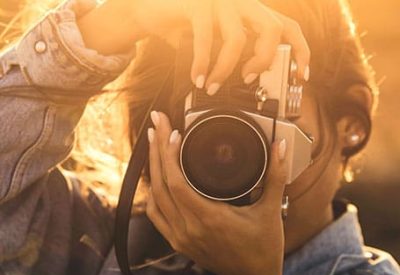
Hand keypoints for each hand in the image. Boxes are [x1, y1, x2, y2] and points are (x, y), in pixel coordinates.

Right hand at [79, 0, 309, 92]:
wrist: (151, 11)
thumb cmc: (185, 29)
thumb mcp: (215, 43)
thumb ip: (233, 55)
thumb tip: (247, 83)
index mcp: (249, 12)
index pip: (287, 26)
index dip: (301, 50)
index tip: (303, 76)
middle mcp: (240, 2)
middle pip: (272, 28)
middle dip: (264, 60)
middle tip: (249, 79)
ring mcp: (219, 0)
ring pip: (237, 39)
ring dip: (224, 71)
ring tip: (211, 87)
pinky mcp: (197, 4)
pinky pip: (206, 39)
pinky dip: (202, 63)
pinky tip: (197, 78)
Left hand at [146, 112, 287, 274]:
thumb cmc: (263, 248)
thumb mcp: (270, 211)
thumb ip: (275, 176)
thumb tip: (279, 148)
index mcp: (209, 219)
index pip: (176, 182)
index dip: (170, 154)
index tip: (173, 131)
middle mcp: (189, 229)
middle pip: (160, 184)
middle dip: (156, 150)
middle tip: (157, 124)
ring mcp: (180, 237)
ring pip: (153, 198)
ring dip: (152, 169)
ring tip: (155, 144)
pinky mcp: (177, 242)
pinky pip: (155, 214)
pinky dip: (153, 193)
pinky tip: (156, 177)